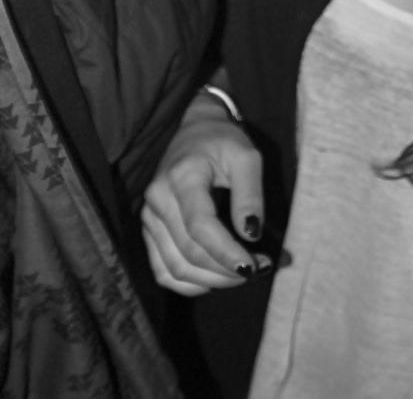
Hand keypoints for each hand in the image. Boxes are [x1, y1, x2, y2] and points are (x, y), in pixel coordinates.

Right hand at [142, 94, 269, 295]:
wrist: (194, 131)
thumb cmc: (223, 142)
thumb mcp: (247, 157)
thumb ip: (250, 194)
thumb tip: (252, 235)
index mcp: (182, 176)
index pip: (200, 226)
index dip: (227, 253)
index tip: (256, 266)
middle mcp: (158, 199)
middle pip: (189, 253)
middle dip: (227, 270)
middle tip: (261, 269)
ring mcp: (149, 217)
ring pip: (175, 268)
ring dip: (213, 280)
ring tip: (244, 273)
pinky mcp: (149, 230)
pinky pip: (163, 271)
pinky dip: (190, 283)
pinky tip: (216, 278)